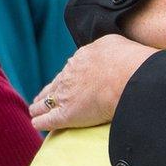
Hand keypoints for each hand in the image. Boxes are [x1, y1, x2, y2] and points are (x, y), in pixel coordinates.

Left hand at [30, 34, 156, 130]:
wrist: (128, 77)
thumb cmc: (128, 60)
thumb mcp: (114, 42)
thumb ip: (103, 47)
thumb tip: (102, 50)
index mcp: (81, 58)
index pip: (71, 68)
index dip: (69, 76)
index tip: (71, 80)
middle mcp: (69, 75)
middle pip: (55, 84)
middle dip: (50, 90)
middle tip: (45, 96)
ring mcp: (65, 95)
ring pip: (45, 101)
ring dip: (40, 105)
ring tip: (36, 109)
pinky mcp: (65, 115)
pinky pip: (46, 120)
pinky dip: (41, 122)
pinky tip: (37, 123)